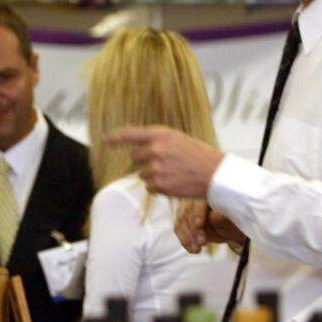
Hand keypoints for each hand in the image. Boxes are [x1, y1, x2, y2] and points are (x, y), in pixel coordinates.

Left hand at [107, 125, 224, 197]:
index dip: (116, 137)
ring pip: (142, 174)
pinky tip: (174, 183)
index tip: (106, 140)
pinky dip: (159, 187)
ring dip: (154, 176)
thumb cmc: (198, 155)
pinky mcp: (159, 184)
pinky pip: (149, 187)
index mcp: (160, 134)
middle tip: (165, 163)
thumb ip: (157, 141)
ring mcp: (155, 167)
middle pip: (135, 157)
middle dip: (145, 161)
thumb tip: (138, 149)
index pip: (131, 134)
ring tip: (174, 174)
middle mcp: (155, 149)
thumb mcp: (178, 139)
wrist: (215, 174)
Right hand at [175, 201, 246, 253]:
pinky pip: (178, 226)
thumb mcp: (233, 224)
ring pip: (181, 219)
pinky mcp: (182, 214)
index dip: (198, 212)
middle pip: (188, 209)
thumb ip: (224, 220)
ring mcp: (187, 203)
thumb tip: (215, 216)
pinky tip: (191, 249)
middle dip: (193, 228)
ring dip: (187, 237)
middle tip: (202, 243)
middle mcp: (197, 194)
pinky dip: (184, 239)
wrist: (229, 229)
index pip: (200, 200)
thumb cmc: (233, 224)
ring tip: (197, 250)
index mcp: (212, 192)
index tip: (199, 225)